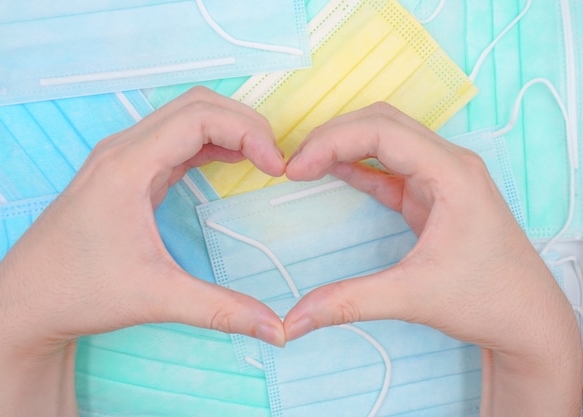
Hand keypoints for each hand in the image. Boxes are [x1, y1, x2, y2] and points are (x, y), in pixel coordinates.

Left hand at [0, 87, 285, 416]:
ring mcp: (122, 157)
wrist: (25, 300)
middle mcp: (123, 149)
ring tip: (262, 158)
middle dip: (244, 122)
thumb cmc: (79, 292)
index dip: (248, 131)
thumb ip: (222, 310)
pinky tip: (232, 161)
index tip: (277, 168)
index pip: (200, 117)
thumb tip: (278, 330)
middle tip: (276, 159)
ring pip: (185, 116)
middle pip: (196, 105)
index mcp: (128, 166)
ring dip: (227, 128)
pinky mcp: (126, 171)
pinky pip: (175, 139)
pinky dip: (210, 142)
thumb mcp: (156, 299)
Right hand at [283, 103, 581, 415]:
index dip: (331, 142)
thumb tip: (293, 321)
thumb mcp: (413, 298)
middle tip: (293, 164)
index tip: (295, 169)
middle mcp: (449, 164)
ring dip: (343, 145)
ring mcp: (441, 177)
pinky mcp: (431, 195)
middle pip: (381, 123)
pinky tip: (330, 172)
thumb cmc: (488, 301)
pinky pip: (388, 167)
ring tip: (305, 164)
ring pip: (384, 139)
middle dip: (332, 136)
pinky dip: (356, 165)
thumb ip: (348, 303)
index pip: (381, 132)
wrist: (528, 321)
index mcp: (452, 174)